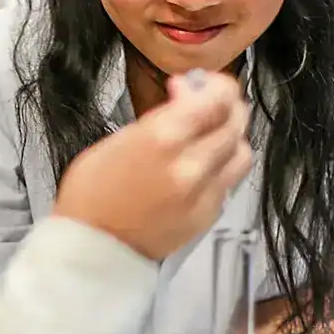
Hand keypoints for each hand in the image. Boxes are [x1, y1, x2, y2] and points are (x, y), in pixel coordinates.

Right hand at [55, 71, 250, 260]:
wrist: (94, 250)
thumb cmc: (91, 193)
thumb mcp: (116, 140)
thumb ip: (159, 117)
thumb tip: (186, 96)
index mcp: (163, 139)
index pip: (217, 100)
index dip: (217, 86)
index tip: (205, 83)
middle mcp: (192, 165)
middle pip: (234, 122)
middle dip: (226, 106)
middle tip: (210, 103)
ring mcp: (205, 194)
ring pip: (242, 152)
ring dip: (231, 137)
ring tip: (211, 134)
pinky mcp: (209, 216)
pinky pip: (229, 181)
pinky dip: (222, 166)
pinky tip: (202, 165)